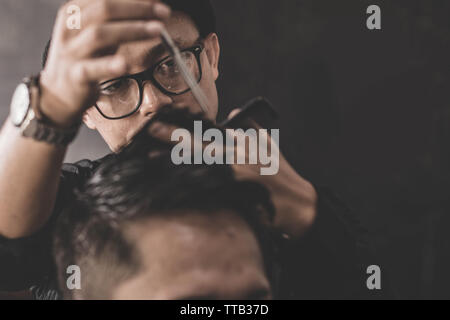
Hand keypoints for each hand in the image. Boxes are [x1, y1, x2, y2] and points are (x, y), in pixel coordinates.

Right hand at [39, 0, 170, 126]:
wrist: (58, 94)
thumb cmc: (84, 59)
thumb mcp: (96, 33)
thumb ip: (117, 20)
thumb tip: (149, 6)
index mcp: (75, 12)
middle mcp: (71, 28)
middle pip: (105, 10)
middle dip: (138, 8)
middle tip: (164, 12)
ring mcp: (71, 52)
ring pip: (100, 35)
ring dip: (132, 30)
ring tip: (158, 30)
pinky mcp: (74, 76)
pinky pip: (90, 68)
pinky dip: (108, 65)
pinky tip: (124, 64)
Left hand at [148, 110, 317, 238]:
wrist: (299, 204)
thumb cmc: (282, 174)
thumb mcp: (268, 146)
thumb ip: (250, 128)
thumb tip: (234, 112)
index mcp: (243, 142)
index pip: (209, 129)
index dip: (187, 124)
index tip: (168, 118)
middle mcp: (237, 154)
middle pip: (199, 142)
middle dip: (173, 135)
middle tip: (150, 130)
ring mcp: (235, 173)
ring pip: (198, 163)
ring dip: (173, 160)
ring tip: (150, 156)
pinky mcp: (235, 193)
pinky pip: (206, 187)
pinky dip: (187, 184)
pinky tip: (170, 182)